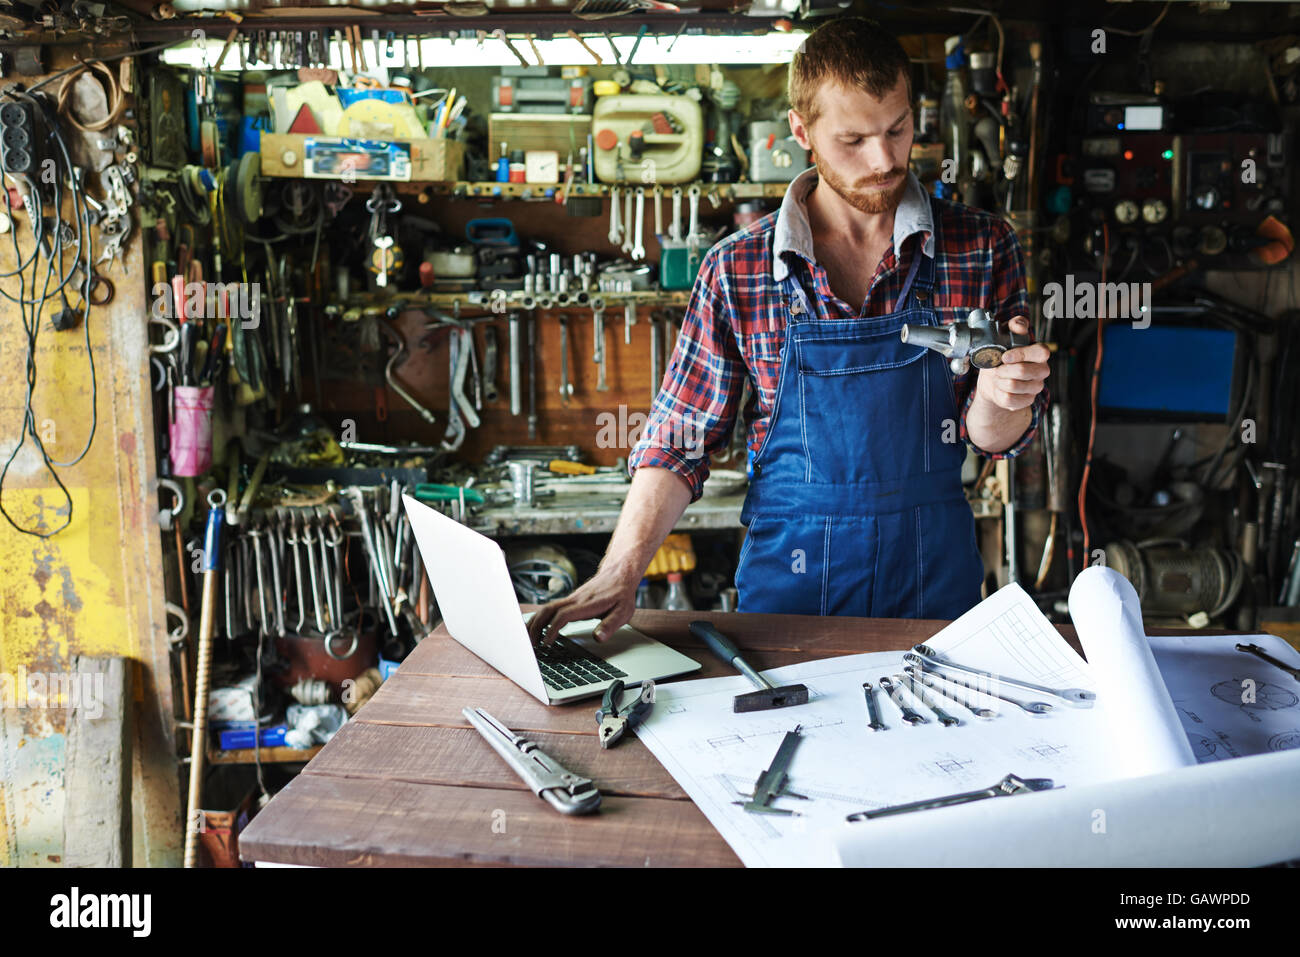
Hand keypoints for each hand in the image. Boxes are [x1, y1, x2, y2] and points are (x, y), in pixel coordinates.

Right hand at [525, 564, 640, 645]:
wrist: (620, 573)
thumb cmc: (621, 594)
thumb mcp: (623, 612)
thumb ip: (610, 625)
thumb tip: (598, 638)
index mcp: (586, 604)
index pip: (563, 616)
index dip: (552, 630)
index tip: (546, 644)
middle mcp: (574, 600)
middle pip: (547, 610)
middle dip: (535, 627)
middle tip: (530, 644)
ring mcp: (571, 599)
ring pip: (546, 608)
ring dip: (535, 623)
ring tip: (531, 640)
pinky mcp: (570, 600)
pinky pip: (551, 608)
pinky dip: (541, 619)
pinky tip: (539, 629)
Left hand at [975, 316, 1049, 411]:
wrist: (992, 378)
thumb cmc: (1001, 355)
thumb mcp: (1005, 336)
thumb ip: (1014, 326)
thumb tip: (1020, 326)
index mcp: (1040, 353)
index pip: (1041, 352)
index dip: (1021, 354)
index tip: (1004, 357)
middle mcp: (1042, 370)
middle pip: (1023, 371)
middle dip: (1003, 370)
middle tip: (997, 368)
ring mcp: (1036, 387)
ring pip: (1013, 386)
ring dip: (999, 381)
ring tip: (998, 377)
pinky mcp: (1027, 401)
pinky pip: (1009, 399)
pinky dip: (998, 393)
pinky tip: (999, 388)